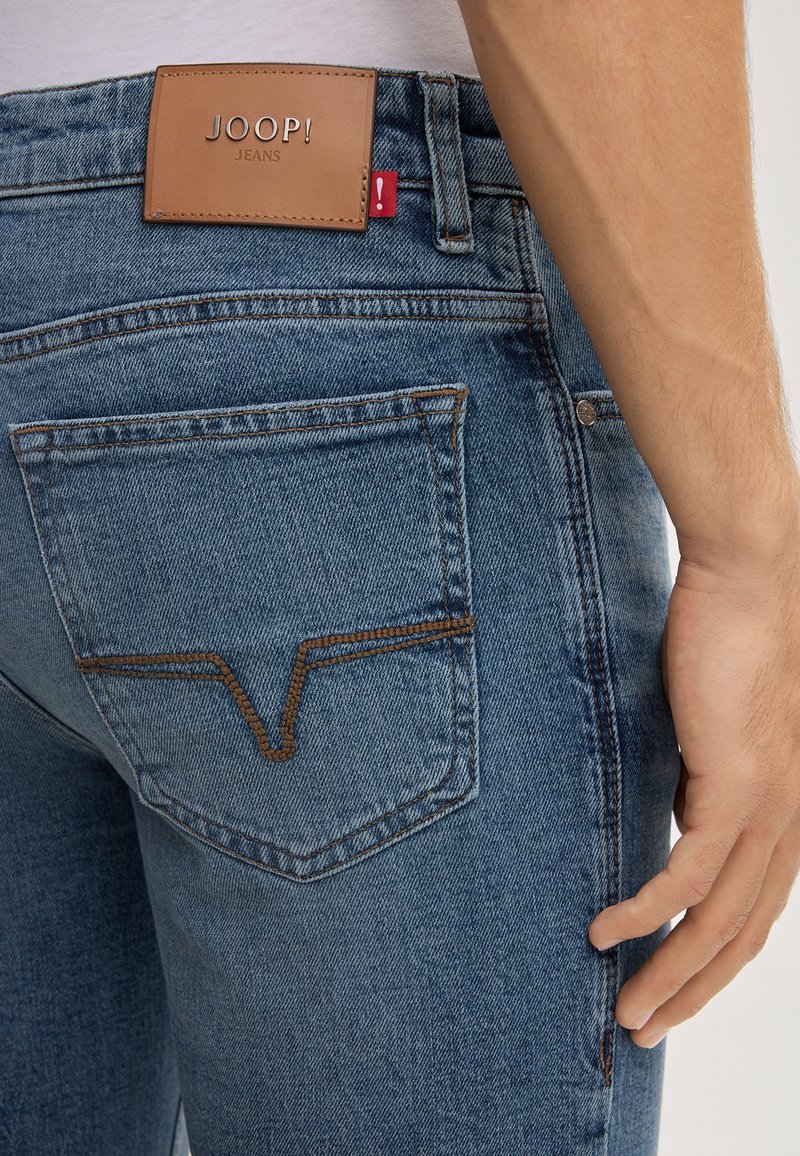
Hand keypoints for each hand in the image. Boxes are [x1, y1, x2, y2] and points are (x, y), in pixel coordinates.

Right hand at [587, 537, 799, 1047]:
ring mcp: (769, 807)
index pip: (753, 912)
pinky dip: (646, 912)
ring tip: (628, 1012)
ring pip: (720, 921)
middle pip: (742, 936)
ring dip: (670, 975)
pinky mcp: (737, 785)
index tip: (670, 991)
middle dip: (693, 993)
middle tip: (644, 1030)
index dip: (713, 964)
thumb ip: (699, 782)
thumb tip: (670, 818)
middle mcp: (788, 822)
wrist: (754, 579)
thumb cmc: (728, 639)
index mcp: (787, 812)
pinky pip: (688, 873)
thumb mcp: (711, 729)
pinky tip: (607, 932)